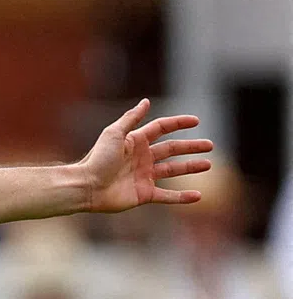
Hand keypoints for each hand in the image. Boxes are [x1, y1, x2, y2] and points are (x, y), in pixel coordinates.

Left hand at [80, 99, 213, 212]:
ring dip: (191, 167)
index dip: (178, 124)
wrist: (88, 186)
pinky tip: (198, 196)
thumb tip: (146, 101)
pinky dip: (182, 197)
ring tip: (208, 164)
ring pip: (173, 170)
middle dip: (191, 147)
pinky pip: (167, 195)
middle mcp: (142, 158)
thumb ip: (131, 118)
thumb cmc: (98, 158)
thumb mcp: (114, 134)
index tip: (196, 121)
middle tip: (210, 145)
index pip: (161, 129)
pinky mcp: (144, 194)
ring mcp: (144, 176)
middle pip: (172, 149)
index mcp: (135, 142)